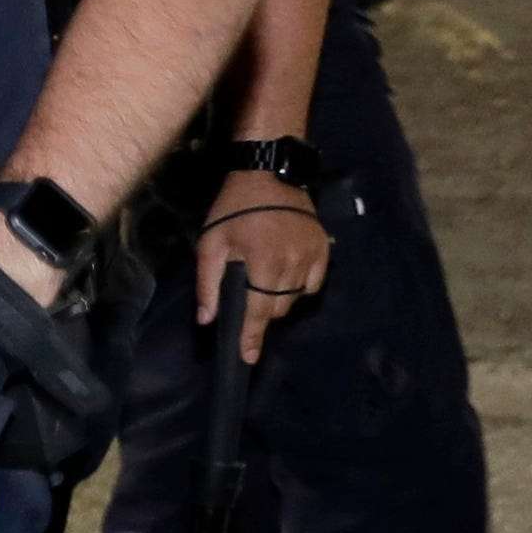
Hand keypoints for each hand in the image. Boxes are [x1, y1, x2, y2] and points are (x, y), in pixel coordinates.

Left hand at [197, 188, 328, 352]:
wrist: (270, 174)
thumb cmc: (234, 207)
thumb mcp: (211, 243)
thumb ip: (208, 283)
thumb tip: (207, 319)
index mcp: (264, 263)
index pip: (258, 311)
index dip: (252, 337)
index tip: (248, 358)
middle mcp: (293, 263)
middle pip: (277, 308)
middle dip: (260, 314)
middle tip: (246, 300)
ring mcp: (312, 257)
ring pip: (295, 299)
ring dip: (277, 300)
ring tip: (263, 282)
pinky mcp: (323, 249)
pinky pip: (312, 284)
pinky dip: (298, 288)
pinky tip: (283, 275)